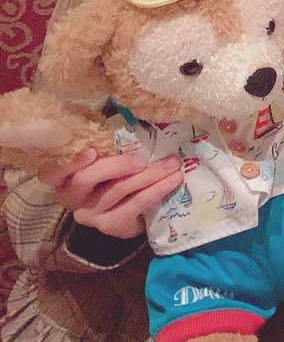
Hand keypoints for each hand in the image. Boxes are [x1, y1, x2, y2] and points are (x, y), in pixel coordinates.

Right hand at [38, 147, 182, 239]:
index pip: (53, 171)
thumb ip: (108, 146)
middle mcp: (71, 196)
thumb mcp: (106, 159)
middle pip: (86, 179)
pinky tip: (173, 180)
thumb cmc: (114, 175)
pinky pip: (134, 205)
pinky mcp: (109, 225)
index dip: (69, 162)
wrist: (128, 212)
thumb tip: (133, 117)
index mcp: (64, 176)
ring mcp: (89, 213)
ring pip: (117, 191)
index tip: (91, 150)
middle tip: (142, 159)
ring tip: (172, 164)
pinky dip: (156, 190)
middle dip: (116, 166)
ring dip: (148, 175)